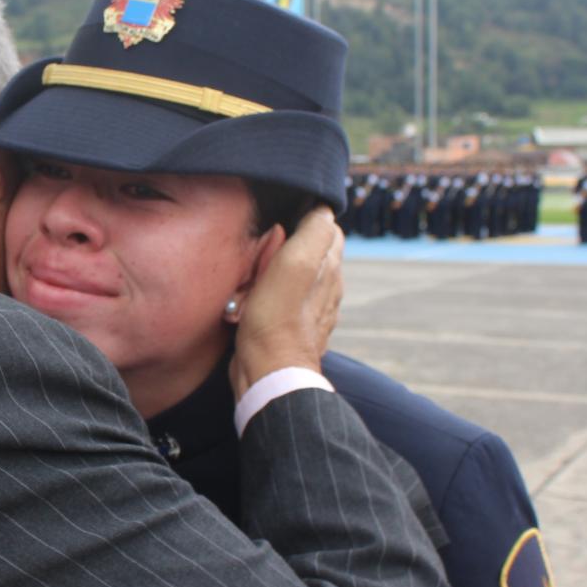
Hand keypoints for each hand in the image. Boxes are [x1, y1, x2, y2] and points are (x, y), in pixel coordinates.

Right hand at [229, 206, 342, 399]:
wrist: (267, 375)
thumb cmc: (276, 320)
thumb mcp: (293, 264)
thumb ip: (313, 232)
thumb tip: (322, 211)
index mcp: (330, 269)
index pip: (328, 228)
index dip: (306, 219)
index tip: (281, 224)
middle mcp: (328, 290)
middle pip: (311, 251)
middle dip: (290, 245)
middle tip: (266, 254)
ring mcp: (312, 312)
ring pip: (294, 277)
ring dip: (277, 272)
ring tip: (257, 279)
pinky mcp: (293, 330)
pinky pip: (281, 302)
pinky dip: (270, 296)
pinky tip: (256, 302)